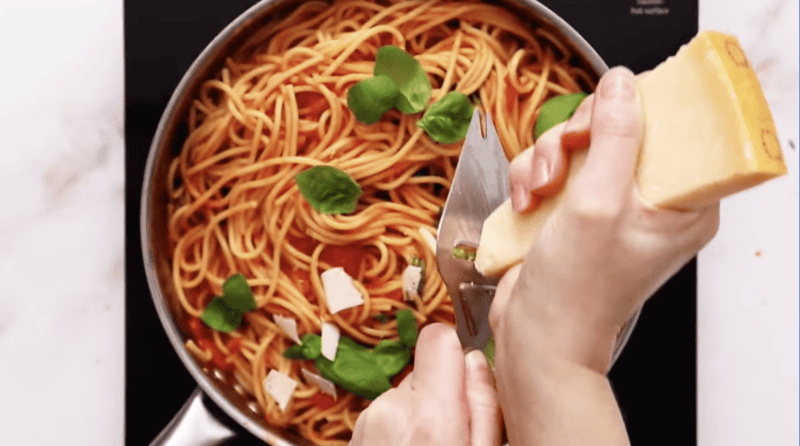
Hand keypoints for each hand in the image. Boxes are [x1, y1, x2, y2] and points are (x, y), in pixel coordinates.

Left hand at [350, 323, 499, 445]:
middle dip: (441, 394)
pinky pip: (388, 414)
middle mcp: (392, 406)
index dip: (456, 351)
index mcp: (430, 412)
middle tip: (452, 433)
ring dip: (420, 415)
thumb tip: (475, 359)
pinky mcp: (356, 431)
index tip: (465, 379)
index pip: (439, 337)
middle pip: (424, 370)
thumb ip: (482, 405)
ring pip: (406, 394)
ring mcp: (368, 418)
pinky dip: (400, 430)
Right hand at [491, 66, 719, 372]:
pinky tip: (526, 203)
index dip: (633, 113)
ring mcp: (608, 204)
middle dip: (576, 138)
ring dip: (545, 160)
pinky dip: (531, 178)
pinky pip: (552, 167)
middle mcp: (649, 201)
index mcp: (683, 203)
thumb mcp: (598, 204)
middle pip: (616, 128)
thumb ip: (614, 137)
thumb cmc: (577, 291)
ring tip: (537, 194)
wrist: (535, 337)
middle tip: (563, 159)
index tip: (600, 125)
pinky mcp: (573, 209)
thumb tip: (620, 83)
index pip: (672, 127)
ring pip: (575, 144)